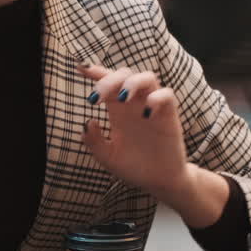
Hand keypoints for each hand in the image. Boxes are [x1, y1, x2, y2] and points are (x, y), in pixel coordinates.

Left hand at [78, 64, 189, 198]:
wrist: (158, 182)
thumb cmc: (133, 167)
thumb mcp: (108, 157)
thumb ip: (94, 141)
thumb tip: (88, 121)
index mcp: (118, 110)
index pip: (108, 82)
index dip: (95, 72)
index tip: (80, 68)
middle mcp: (135, 104)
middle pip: (125, 74)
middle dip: (109, 79)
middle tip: (96, 97)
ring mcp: (153, 107)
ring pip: (148, 77)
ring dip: (132, 82)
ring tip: (122, 98)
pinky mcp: (169, 115)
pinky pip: (167, 95)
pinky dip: (157, 98)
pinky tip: (146, 114)